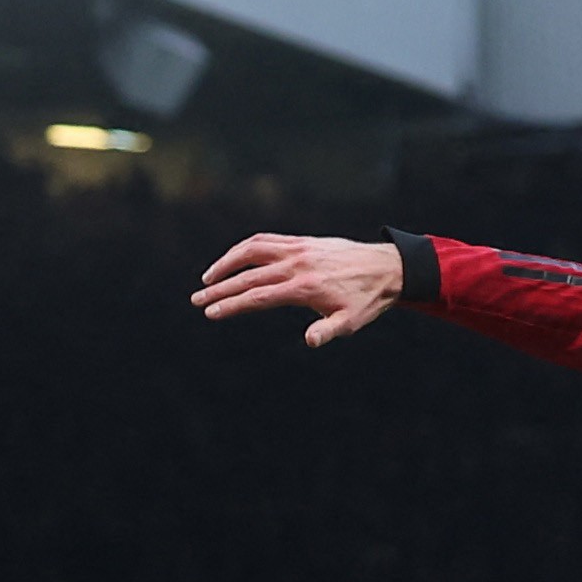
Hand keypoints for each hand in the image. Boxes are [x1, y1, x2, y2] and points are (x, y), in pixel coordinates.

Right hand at [195, 232, 404, 347]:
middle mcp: (296, 264)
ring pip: (251, 251)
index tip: (210, 312)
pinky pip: (265, 240)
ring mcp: (297, 249)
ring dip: (226, 264)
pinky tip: (232, 261)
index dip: (231, 305)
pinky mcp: (300, 241)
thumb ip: (327, 331)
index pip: (258, 297)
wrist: (385, 267)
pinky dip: (244, 249)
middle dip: (219, 289)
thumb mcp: (351, 322)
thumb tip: (309, 341)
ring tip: (208, 279)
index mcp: (304, 287)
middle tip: (196, 300)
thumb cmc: (366, 300)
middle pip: (248, 276)